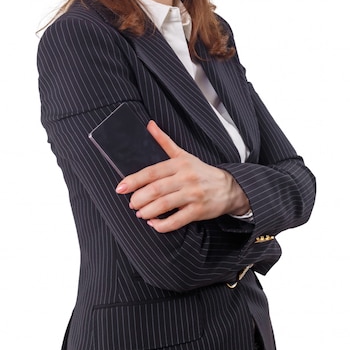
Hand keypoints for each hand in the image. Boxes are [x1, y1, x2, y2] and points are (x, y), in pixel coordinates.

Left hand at [115, 121, 249, 232]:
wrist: (229, 187)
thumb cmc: (201, 171)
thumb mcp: (184, 155)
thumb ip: (164, 142)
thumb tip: (149, 125)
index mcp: (179, 164)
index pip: (152, 172)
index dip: (134, 180)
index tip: (120, 187)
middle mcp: (186, 178)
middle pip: (156, 189)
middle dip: (139, 198)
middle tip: (131, 204)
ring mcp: (192, 195)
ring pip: (165, 205)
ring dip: (148, 211)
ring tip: (140, 214)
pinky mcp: (198, 211)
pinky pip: (177, 220)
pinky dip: (163, 224)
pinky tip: (154, 223)